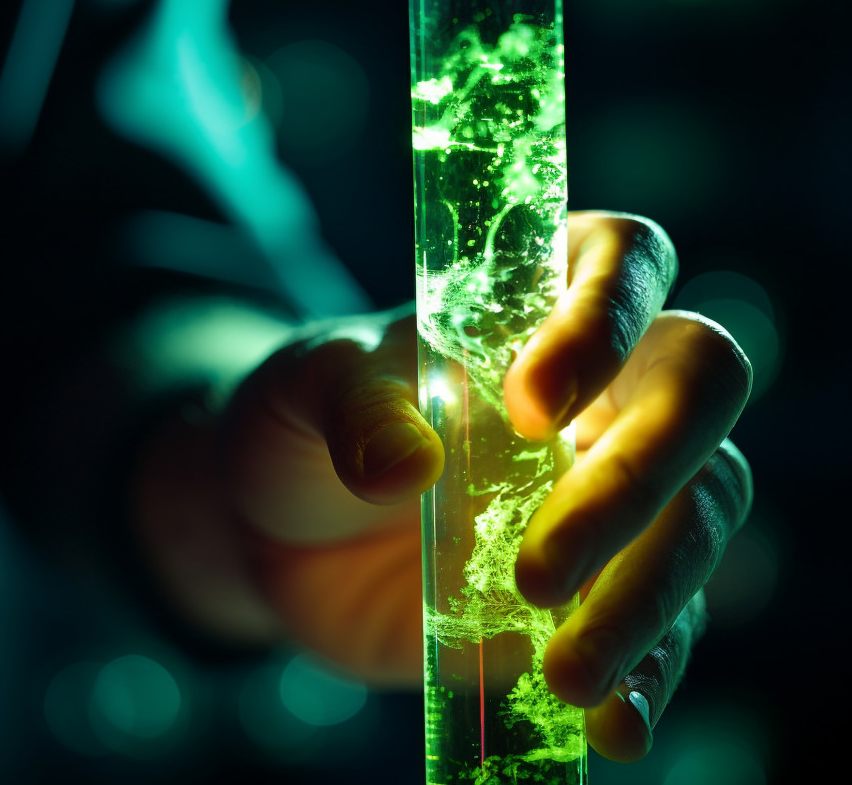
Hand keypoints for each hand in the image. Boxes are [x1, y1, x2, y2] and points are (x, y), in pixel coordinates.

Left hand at [132, 211, 751, 761]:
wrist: (280, 523)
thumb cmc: (305, 420)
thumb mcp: (308, 387)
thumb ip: (355, 407)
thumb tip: (407, 466)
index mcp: (532, 299)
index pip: (623, 260)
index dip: (604, 322)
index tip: (529, 408)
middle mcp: (594, 384)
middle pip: (695, 391)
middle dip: (638, 477)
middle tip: (539, 566)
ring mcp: (606, 487)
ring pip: (698, 513)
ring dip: (649, 594)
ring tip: (566, 668)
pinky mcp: (595, 583)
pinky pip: (663, 621)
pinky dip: (652, 670)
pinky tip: (616, 719)